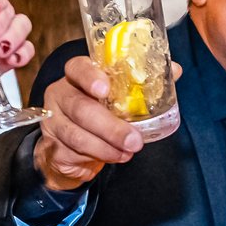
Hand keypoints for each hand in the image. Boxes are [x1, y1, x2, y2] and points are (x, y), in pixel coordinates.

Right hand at [33, 53, 180, 189]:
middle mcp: (61, 95)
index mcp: (77, 76)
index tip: (105, 88)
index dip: (90, 77)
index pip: (77, 68)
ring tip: (129, 152)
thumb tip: (173, 70)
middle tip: (135, 140)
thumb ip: (143, 82)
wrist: (71, 148)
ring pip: (77, 134)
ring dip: (107, 147)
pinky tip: (115, 157)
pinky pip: (74, 153)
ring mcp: (53, 122)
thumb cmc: (99, 114)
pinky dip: (98, 157)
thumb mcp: (118, 96)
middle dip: (110, 126)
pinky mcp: (52, 147)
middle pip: (80, 107)